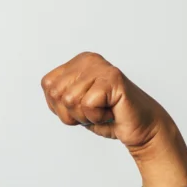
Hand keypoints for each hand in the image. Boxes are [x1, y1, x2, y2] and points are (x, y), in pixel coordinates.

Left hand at [40, 52, 186, 186]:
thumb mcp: (74, 108)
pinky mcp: (112, 78)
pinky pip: (87, 104)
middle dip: (72, 113)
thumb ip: (58, 97)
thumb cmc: (107, 117)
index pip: (48, 85)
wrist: (138, 127)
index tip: (81, 107)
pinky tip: (110, 111)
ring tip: (102, 110)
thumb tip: (50, 89)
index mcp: (77, 63)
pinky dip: (96, 117)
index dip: (59, 106)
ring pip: (70, 100)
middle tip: (93, 111)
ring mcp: (101, 67)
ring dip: (85, 116)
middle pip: (57, 94)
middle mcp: (88, 59)